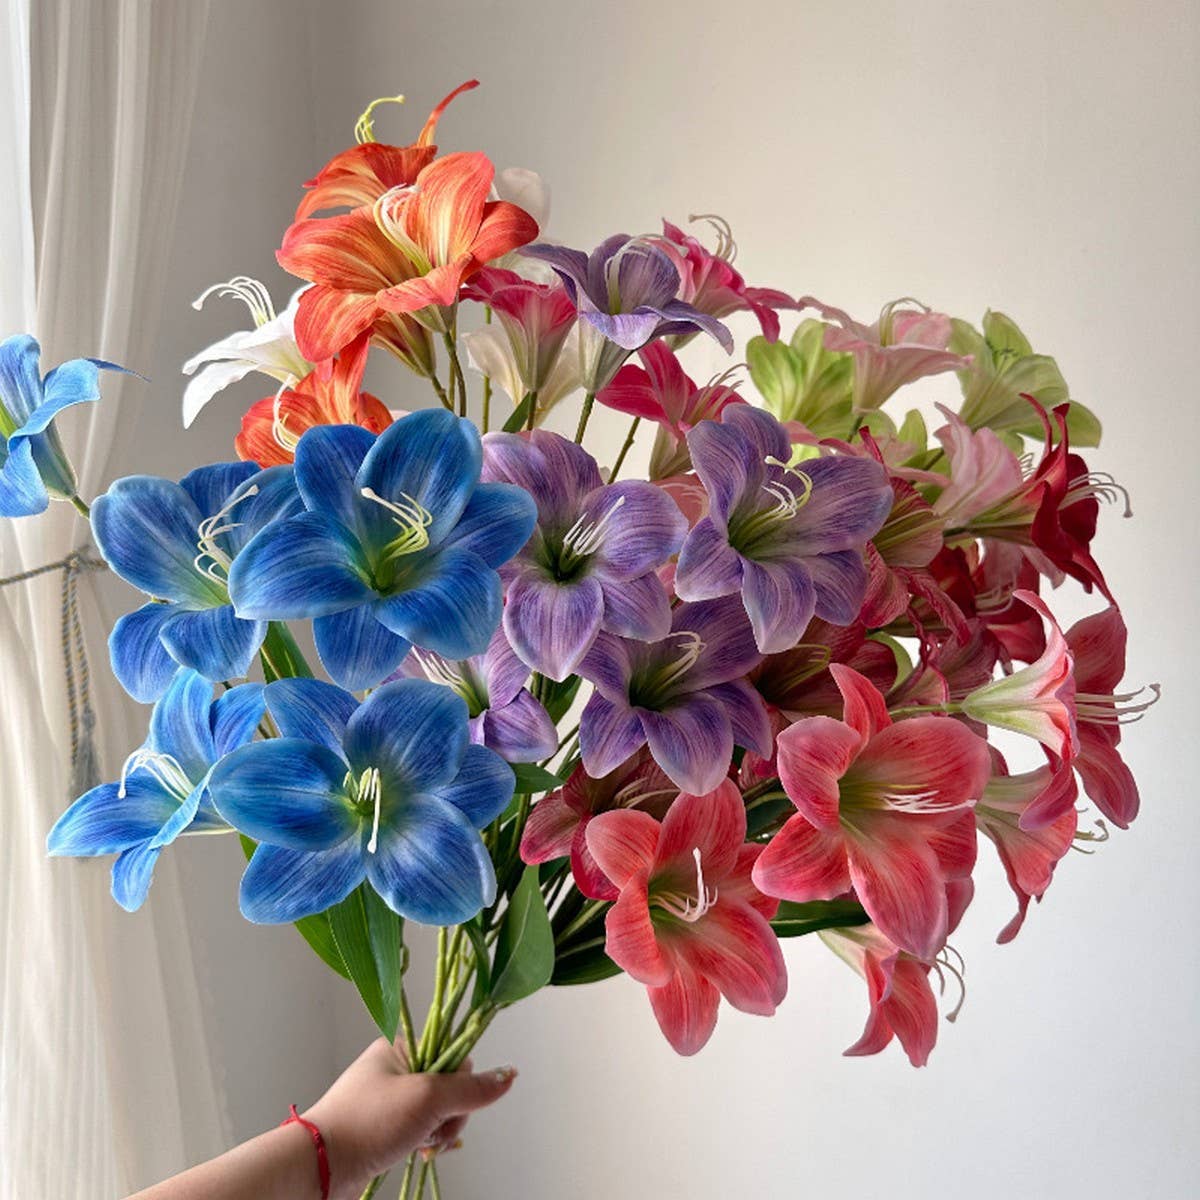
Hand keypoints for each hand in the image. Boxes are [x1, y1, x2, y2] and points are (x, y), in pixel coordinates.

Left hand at [304, 1039, 516, 1196]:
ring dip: (440, 1131)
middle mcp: (397, 1068)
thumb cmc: (368, 1122)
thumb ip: (471, 1089)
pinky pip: (423, 1127)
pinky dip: (428, 1140)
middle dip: (451, 1113)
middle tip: (433, 1127)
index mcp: (402, 1047)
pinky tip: (421, 1152)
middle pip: (450, 1085)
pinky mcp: (386, 1126)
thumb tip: (509, 1075)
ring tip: (422, 1145)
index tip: (453, 1098)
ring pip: (438, 1111)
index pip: (454, 1052)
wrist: (321, 1165)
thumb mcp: (427, 1098)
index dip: (462, 1079)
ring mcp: (391, 1099)